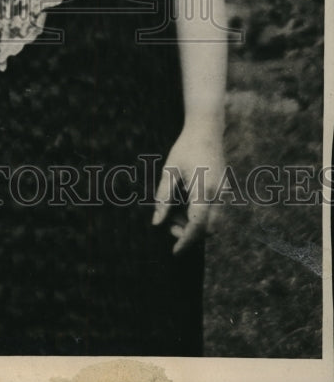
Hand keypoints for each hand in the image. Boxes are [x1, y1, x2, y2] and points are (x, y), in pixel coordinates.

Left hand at [152, 125, 224, 254]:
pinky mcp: (224, 190)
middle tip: (169, 225)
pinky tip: (185, 204)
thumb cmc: (185, 148)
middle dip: (190, 234)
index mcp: (204, 190)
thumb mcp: (169, 171)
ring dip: (195, 225)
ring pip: (213, 222)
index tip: (174, 251)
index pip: (197, 226)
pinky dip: (201, 215)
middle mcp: (219, 195)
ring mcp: (224, 193)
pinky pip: (215, 212)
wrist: (206, 129)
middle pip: (208, 229)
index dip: (186, 241)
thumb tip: (157, 223)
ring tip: (174, 212)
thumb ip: (163, 198)